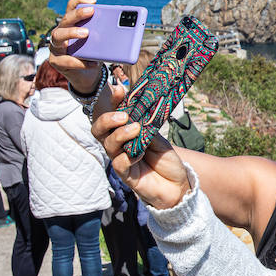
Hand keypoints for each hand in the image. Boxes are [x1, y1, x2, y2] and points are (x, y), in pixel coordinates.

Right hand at [48, 0, 106, 94]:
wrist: (88, 76)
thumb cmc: (94, 55)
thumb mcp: (101, 44)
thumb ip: (106, 35)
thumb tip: (125, 31)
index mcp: (72, 24)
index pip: (71, 7)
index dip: (80, 1)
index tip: (94, 1)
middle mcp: (61, 32)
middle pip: (65, 19)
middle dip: (78, 14)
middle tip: (91, 12)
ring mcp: (56, 47)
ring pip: (57, 35)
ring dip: (71, 32)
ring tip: (87, 33)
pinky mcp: (56, 61)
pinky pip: (66, 60)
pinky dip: (80, 62)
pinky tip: (93, 63)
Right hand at [91, 82, 190, 209]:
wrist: (177, 185)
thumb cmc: (166, 160)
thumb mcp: (158, 137)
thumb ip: (146, 126)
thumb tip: (138, 110)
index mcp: (125, 133)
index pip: (112, 115)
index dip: (112, 102)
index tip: (119, 90)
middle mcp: (119, 146)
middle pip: (99, 130)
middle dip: (107, 118)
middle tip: (124, 115)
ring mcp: (121, 160)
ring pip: (108, 144)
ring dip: (120, 134)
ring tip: (136, 129)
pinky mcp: (126, 176)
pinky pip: (118, 164)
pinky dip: (127, 156)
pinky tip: (140, 154)